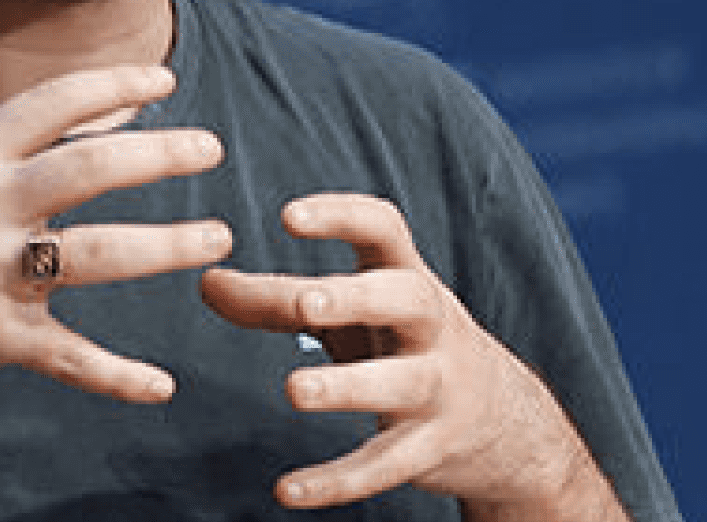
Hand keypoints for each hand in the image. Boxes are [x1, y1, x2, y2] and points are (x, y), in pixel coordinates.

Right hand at [0, 65, 231, 410]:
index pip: (52, 104)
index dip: (113, 86)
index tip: (164, 82)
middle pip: (91, 167)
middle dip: (160, 154)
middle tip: (212, 147)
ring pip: (99, 254)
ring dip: (167, 246)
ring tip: (218, 239)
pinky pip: (67, 357)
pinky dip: (116, 375)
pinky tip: (160, 385)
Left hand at [196, 194, 626, 519]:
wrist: (500, 419)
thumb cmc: (403, 344)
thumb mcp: (351, 315)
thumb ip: (279, 298)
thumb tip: (207, 281)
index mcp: (408, 277)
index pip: (385, 229)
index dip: (342, 217)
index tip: (288, 216)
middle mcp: (432, 325)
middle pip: (407, 299)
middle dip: (357, 299)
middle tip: (304, 304)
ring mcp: (439, 387)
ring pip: (401, 383)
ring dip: (348, 387)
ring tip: (293, 390)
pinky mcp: (432, 446)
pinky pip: (386, 464)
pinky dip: (339, 480)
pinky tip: (287, 491)